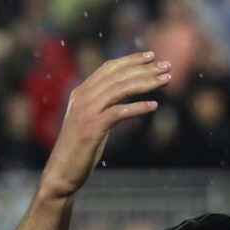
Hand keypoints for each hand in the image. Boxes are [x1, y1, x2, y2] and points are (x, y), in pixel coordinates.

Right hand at [39, 51, 170, 199]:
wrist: (62, 172)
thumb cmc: (80, 149)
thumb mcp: (92, 120)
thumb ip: (104, 105)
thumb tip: (124, 95)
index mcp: (81, 92)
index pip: (109, 68)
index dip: (131, 60)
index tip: (152, 56)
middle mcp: (82, 97)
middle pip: (118, 76)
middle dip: (145, 69)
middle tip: (168, 65)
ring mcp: (86, 112)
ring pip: (120, 89)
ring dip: (146, 83)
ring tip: (167, 80)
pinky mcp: (91, 129)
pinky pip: (119, 112)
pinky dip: (138, 108)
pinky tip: (154, 106)